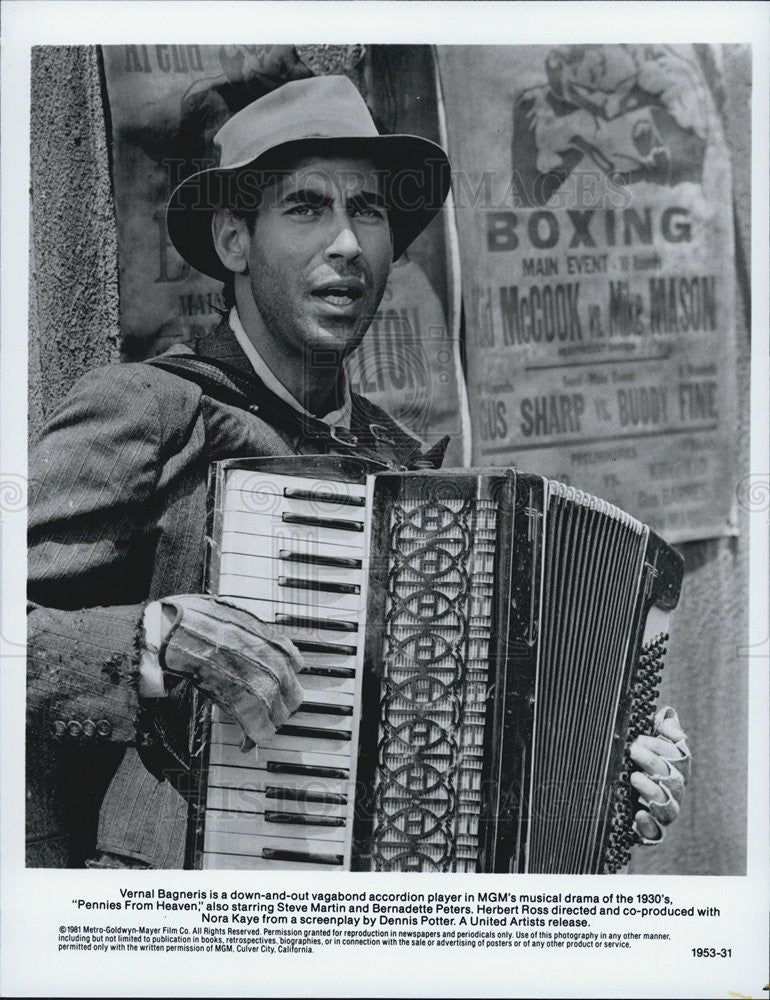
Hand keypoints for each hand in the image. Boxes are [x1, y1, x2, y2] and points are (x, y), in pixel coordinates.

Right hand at [154, 593, 303, 752]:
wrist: (184, 633)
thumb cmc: (203, 621)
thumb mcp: (239, 619)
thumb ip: (253, 633)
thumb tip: (248, 636)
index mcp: (277, 646)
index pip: (296, 667)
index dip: (284, 678)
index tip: (275, 684)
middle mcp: (277, 667)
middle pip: (292, 696)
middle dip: (279, 704)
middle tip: (266, 711)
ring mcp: (264, 687)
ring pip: (278, 716)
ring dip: (266, 722)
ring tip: (254, 727)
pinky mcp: (246, 706)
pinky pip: (258, 730)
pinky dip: (250, 739)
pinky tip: (244, 743)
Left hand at [629, 707, 690, 843]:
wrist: (621, 803)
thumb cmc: (641, 768)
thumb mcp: (649, 746)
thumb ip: (663, 730)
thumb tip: (670, 716)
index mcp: (676, 770)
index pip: (679, 757)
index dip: (662, 746)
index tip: (640, 738)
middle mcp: (673, 791)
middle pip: (672, 778)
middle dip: (652, 762)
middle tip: (633, 750)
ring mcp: (663, 811)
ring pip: (666, 805)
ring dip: (651, 790)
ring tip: (635, 777)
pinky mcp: (651, 829)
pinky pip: (654, 831)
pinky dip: (648, 824)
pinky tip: (639, 814)